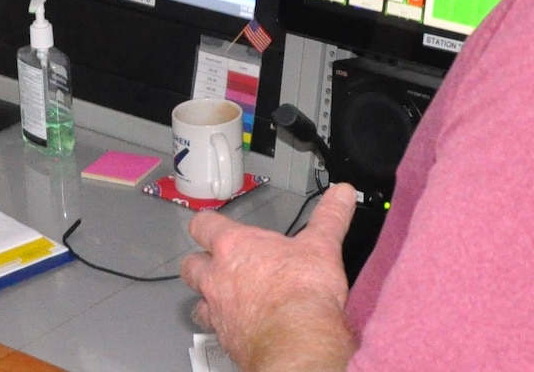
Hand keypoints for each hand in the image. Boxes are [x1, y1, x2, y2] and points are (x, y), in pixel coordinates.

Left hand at [181, 183, 359, 370]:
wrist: (298, 340)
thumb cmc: (303, 290)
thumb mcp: (322, 245)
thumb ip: (329, 216)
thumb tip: (342, 193)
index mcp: (234, 246)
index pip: (203, 225)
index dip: (206, 224)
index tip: (212, 225)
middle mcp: (217, 277)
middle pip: (191, 265)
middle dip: (200, 264)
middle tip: (216, 265)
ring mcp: (217, 310)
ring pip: (197, 302)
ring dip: (207, 299)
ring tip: (225, 300)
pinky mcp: (226, 339)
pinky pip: (215, 330)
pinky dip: (224, 327)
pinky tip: (240, 327)